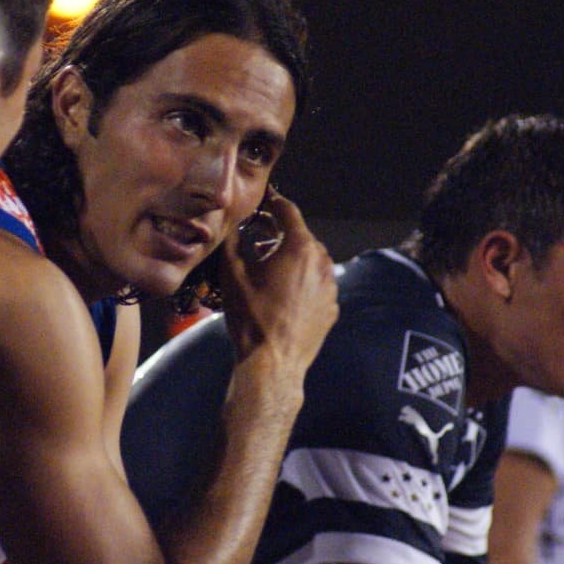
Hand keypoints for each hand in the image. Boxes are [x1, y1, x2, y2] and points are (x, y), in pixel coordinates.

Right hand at [220, 190, 336, 367]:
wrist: (272, 363)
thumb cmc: (251, 318)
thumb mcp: (232, 274)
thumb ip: (233, 240)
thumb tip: (233, 225)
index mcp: (300, 248)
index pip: (288, 211)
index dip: (273, 202)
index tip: (264, 199)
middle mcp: (322, 262)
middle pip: (301, 235)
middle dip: (280, 233)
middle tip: (258, 236)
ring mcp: (330, 286)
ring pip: (311, 260)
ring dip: (291, 258)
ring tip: (268, 268)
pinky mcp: (332, 307)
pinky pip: (317, 284)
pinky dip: (302, 281)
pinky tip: (282, 293)